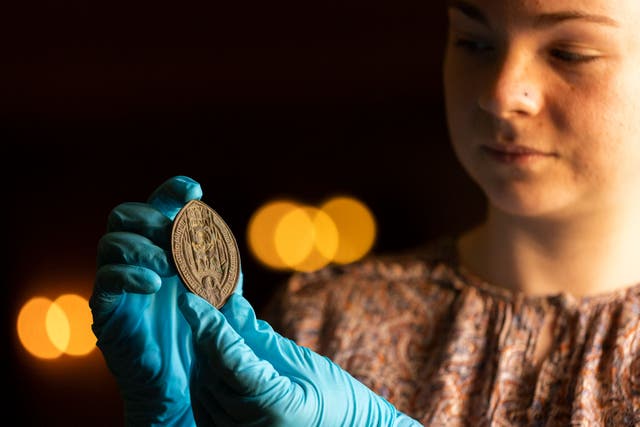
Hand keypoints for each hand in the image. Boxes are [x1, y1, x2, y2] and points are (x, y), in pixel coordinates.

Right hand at [91, 175, 234, 425]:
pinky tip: (155, 284)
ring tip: (171, 267)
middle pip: (124, 214)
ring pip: (111, 241)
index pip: (155, 205)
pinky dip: (131, 274)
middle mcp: (134, 259)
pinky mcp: (107, 310)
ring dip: (145, 246)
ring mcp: (117, 282)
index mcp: (160, 247)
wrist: (186, 382)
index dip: (171, 190)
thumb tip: (218, 233)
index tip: (195, 190)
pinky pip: (106, 279)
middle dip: (153, 218)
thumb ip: (221, 261)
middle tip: (179, 238)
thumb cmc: (204, 331)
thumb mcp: (221, 290)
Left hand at [178, 292, 421, 426]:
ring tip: (212, 330)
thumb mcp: (303, 362)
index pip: (227, 358)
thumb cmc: (334, 398)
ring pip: (202, 388)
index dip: (208, 325)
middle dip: (204, 336)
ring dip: (203, 356)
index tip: (190, 300)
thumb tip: (233, 304)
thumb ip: (261, 337)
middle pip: (209, 372)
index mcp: (271, 407)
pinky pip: (205, 405)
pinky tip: (214, 358)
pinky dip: (206, 377)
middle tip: (203, 307)